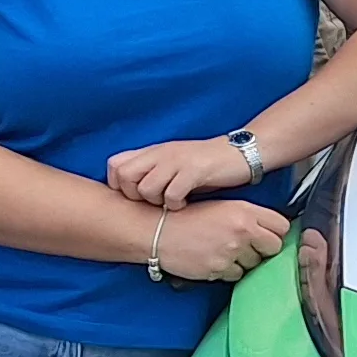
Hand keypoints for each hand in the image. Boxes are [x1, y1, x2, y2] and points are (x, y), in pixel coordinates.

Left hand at [109, 134, 267, 208]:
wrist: (241, 152)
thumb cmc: (207, 164)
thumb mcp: (175, 162)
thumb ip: (154, 170)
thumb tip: (132, 191)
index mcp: (154, 151)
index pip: (115, 164)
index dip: (119, 184)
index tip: (136, 195)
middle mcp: (161, 153)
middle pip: (125, 176)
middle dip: (135, 195)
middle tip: (153, 202)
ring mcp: (177, 160)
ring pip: (146, 187)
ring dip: (157, 202)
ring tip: (171, 203)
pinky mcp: (195, 170)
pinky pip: (172, 194)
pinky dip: (176, 205)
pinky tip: (186, 204)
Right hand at [151, 201, 288, 283]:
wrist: (158, 230)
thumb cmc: (189, 217)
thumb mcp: (223, 207)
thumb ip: (249, 217)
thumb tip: (271, 230)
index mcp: (245, 212)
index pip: (282, 226)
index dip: (276, 232)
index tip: (269, 235)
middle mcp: (242, 231)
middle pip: (274, 247)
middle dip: (264, 249)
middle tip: (248, 246)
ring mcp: (231, 252)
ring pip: (254, 264)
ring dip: (244, 261)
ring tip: (224, 250)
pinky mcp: (218, 269)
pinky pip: (236, 275)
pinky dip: (228, 270)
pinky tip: (214, 259)